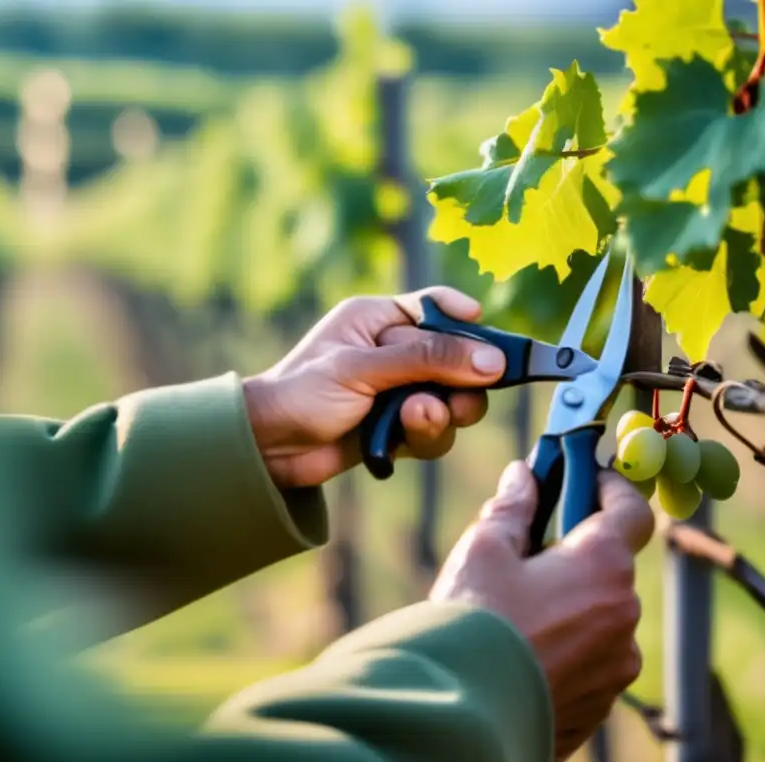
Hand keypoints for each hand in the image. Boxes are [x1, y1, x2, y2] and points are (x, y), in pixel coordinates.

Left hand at [243, 288, 506, 488]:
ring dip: (443, 414)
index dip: (468, 322)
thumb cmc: (302, 391)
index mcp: (379, 318)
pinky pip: (435, 431)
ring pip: (453, 400)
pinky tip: (398, 441)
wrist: (268, 450)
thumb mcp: (363, 367)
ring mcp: (399, 391)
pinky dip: (425, 437)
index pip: (436, 308)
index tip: (496, 343)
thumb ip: (427, 360)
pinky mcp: (398, 428)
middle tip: (459, 400)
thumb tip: (492, 360)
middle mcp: (394, 351)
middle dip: (464, 382)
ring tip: (415, 417)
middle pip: (458, 359)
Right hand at [429, 463, 653, 761]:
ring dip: (569, 604)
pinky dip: (565, 647)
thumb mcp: (485, 548)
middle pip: (609, 567)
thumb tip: (523, 477)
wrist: (462, 714)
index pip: (632, 511)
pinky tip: (521, 650)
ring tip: (515, 612)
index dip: (611, 487)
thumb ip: (512, 508)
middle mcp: (623, 615)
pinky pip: (589, 660)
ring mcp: (616, 666)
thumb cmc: (475, 620)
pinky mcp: (599, 704)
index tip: (587, 476)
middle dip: (575, 551)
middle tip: (529, 548)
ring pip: (599, 616)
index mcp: (603, 566)